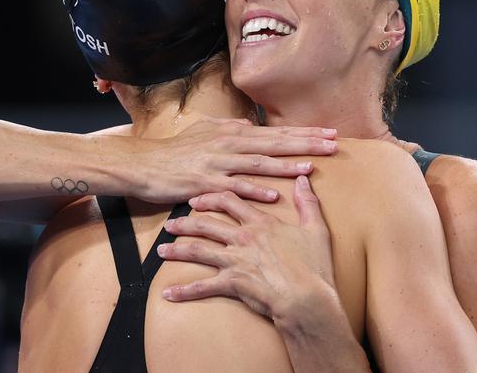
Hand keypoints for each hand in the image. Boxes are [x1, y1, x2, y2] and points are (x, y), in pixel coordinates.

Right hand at [133, 118, 337, 203]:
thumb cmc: (176, 150)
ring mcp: (219, 163)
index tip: (330, 132)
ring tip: (310, 167)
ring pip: (259, 163)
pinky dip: (255, 190)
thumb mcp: (205, 130)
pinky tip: (273, 195)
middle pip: (275, 143)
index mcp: (233, 132)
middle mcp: (230, 144)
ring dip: (286, 165)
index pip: (276, 131)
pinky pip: (235, 187)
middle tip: (334, 144)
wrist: (146, 164)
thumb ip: (230, 127)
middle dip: (306, 144)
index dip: (305, 132)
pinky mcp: (207, 183)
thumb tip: (252, 125)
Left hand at [158, 175, 335, 321]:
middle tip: (170, 224)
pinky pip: (202, 287)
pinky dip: (184, 291)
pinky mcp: (232, 283)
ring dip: (177, 250)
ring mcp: (235, 260)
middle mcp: (243, 238)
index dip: (211, 197)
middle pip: (206, 224)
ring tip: (161, 250)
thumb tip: (304, 179)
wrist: (307, 297)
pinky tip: (168, 293)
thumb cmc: (313, 266)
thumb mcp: (315, 229)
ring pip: (198, 250)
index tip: (197, 199)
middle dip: (185, 223)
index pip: (229, 200)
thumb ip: (308, 203)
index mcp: (260, 222)